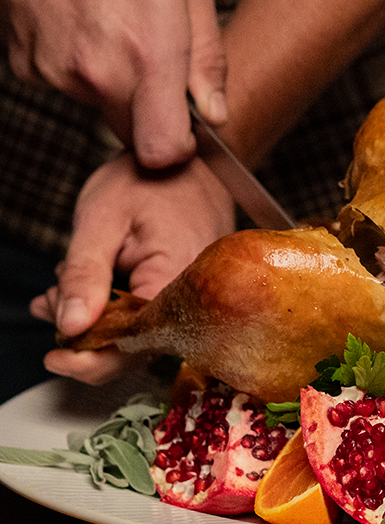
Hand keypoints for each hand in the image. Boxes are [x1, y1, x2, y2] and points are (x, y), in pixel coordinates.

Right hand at [0, 0, 225, 167]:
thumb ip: (209, 63)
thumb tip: (213, 115)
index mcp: (148, 57)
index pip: (160, 150)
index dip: (176, 149)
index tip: (183, 133)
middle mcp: (99, 71)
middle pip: (132, 134)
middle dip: (148, 116)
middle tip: (151, 71)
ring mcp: (59, 70)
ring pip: (100, 107)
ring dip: (113, 86)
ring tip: (114, 35)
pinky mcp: (29, 66)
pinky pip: (66, 86)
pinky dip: (78, 69)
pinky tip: (83, 30)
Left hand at [30, 151, 235, 383]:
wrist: (188, 163)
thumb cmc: (150, 180)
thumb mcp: (101, 219)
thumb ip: (85, 275)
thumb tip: (71, 327)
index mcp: (177, 280)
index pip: (136, 342)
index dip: (95, 359)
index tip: (56, 357)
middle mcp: (194, 300)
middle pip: (139, 348)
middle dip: (87, 337)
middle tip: (50, 305)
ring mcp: (192, 302)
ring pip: (139, 335)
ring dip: (94, 322)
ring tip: (58, 293)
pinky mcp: (183, 299)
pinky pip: (146, 318)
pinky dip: (109, 310)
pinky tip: (80, 294)